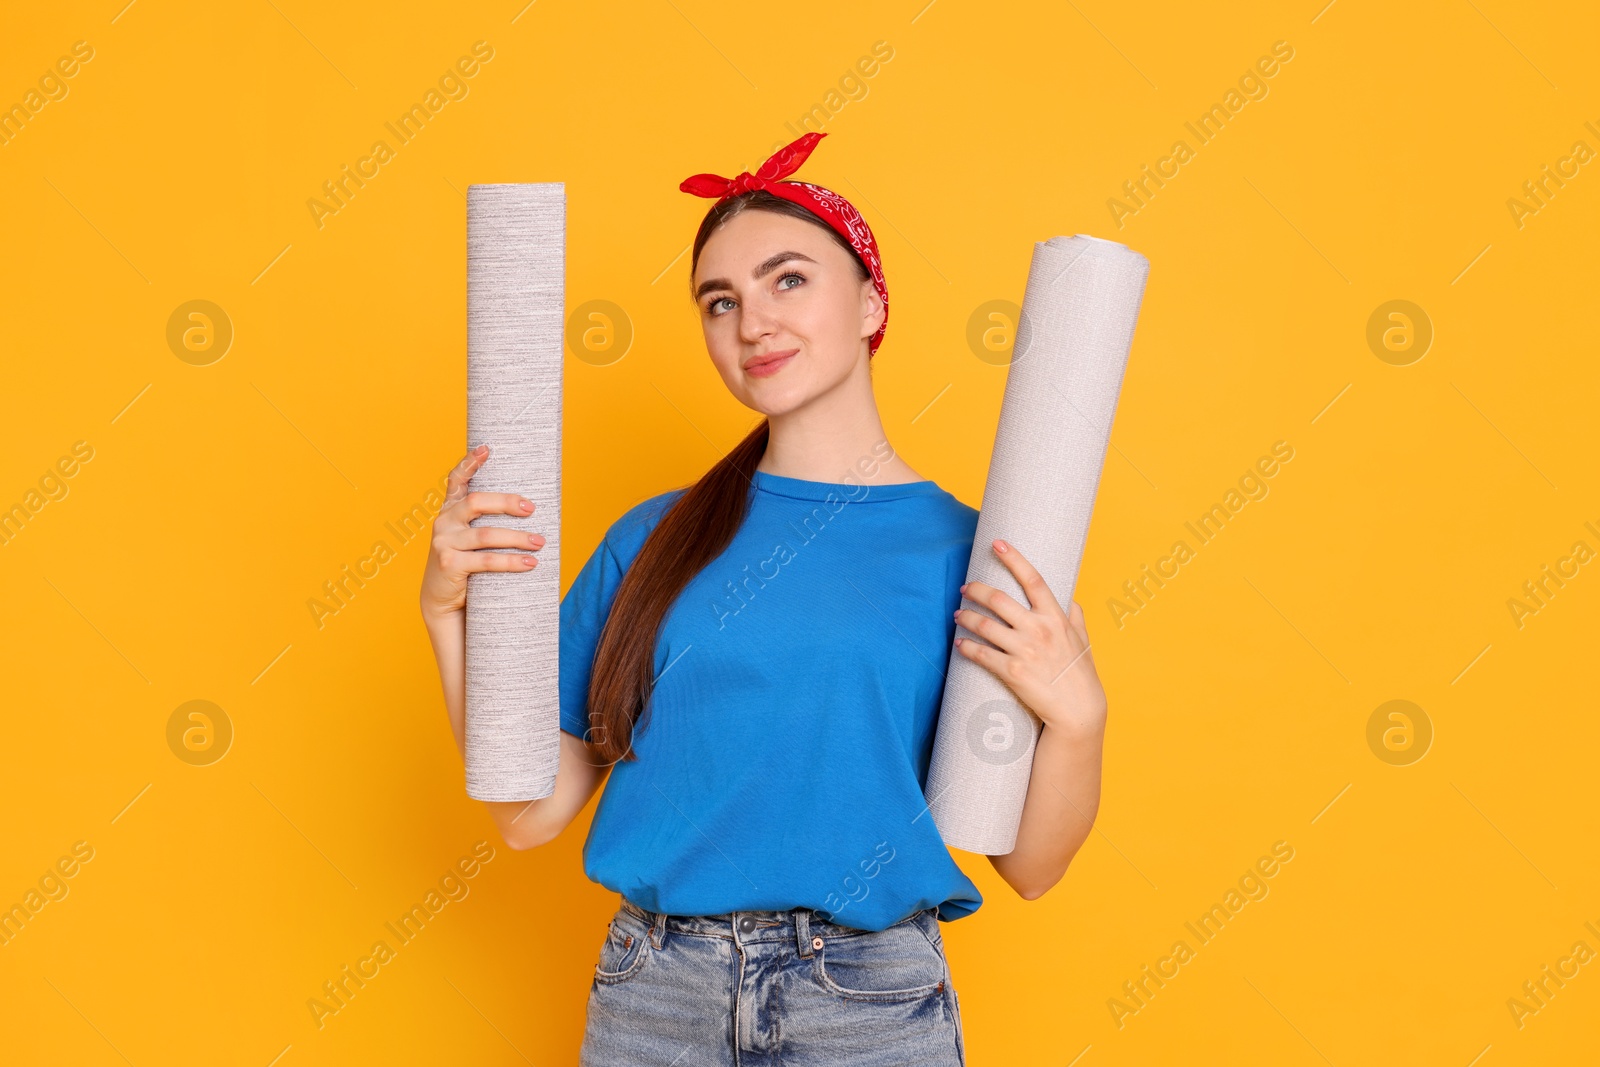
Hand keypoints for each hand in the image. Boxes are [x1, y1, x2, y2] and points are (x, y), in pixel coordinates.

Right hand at [419, 444, 545, 620]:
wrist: (442, 599)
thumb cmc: (465, 563)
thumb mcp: (469, 538)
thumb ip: (483, 521)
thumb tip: (529, 508)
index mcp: (449, 510)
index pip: (456, 480)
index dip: (469, 463)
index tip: (486, 449)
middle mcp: (443, 522)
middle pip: (477, 503)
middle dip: (507, 503)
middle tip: (532, 509)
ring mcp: (444, 542)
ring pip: (486, 535)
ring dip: (517, 538)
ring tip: (540, 542)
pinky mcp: (449, 564)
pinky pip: (486, 560)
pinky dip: (511, 562)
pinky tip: (530, 564)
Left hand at [953, 539, 1106, 736]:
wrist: (1078, 710)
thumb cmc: (1081, 674)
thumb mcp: (1083, 640)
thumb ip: (1074, 616)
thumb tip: (1070, 599)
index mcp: (1056, 617)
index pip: (1033, 579)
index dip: (1014, 558)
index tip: (997, 543)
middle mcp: (1039, 629)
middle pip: (998, 598)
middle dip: (976, 589)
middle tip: (965, 587)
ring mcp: (1024, 650)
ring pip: (984, 624)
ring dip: (965, 616)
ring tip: (958, 614)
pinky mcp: (1011, 671)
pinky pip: (980, 653)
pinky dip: (965, 646)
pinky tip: (959, 643)